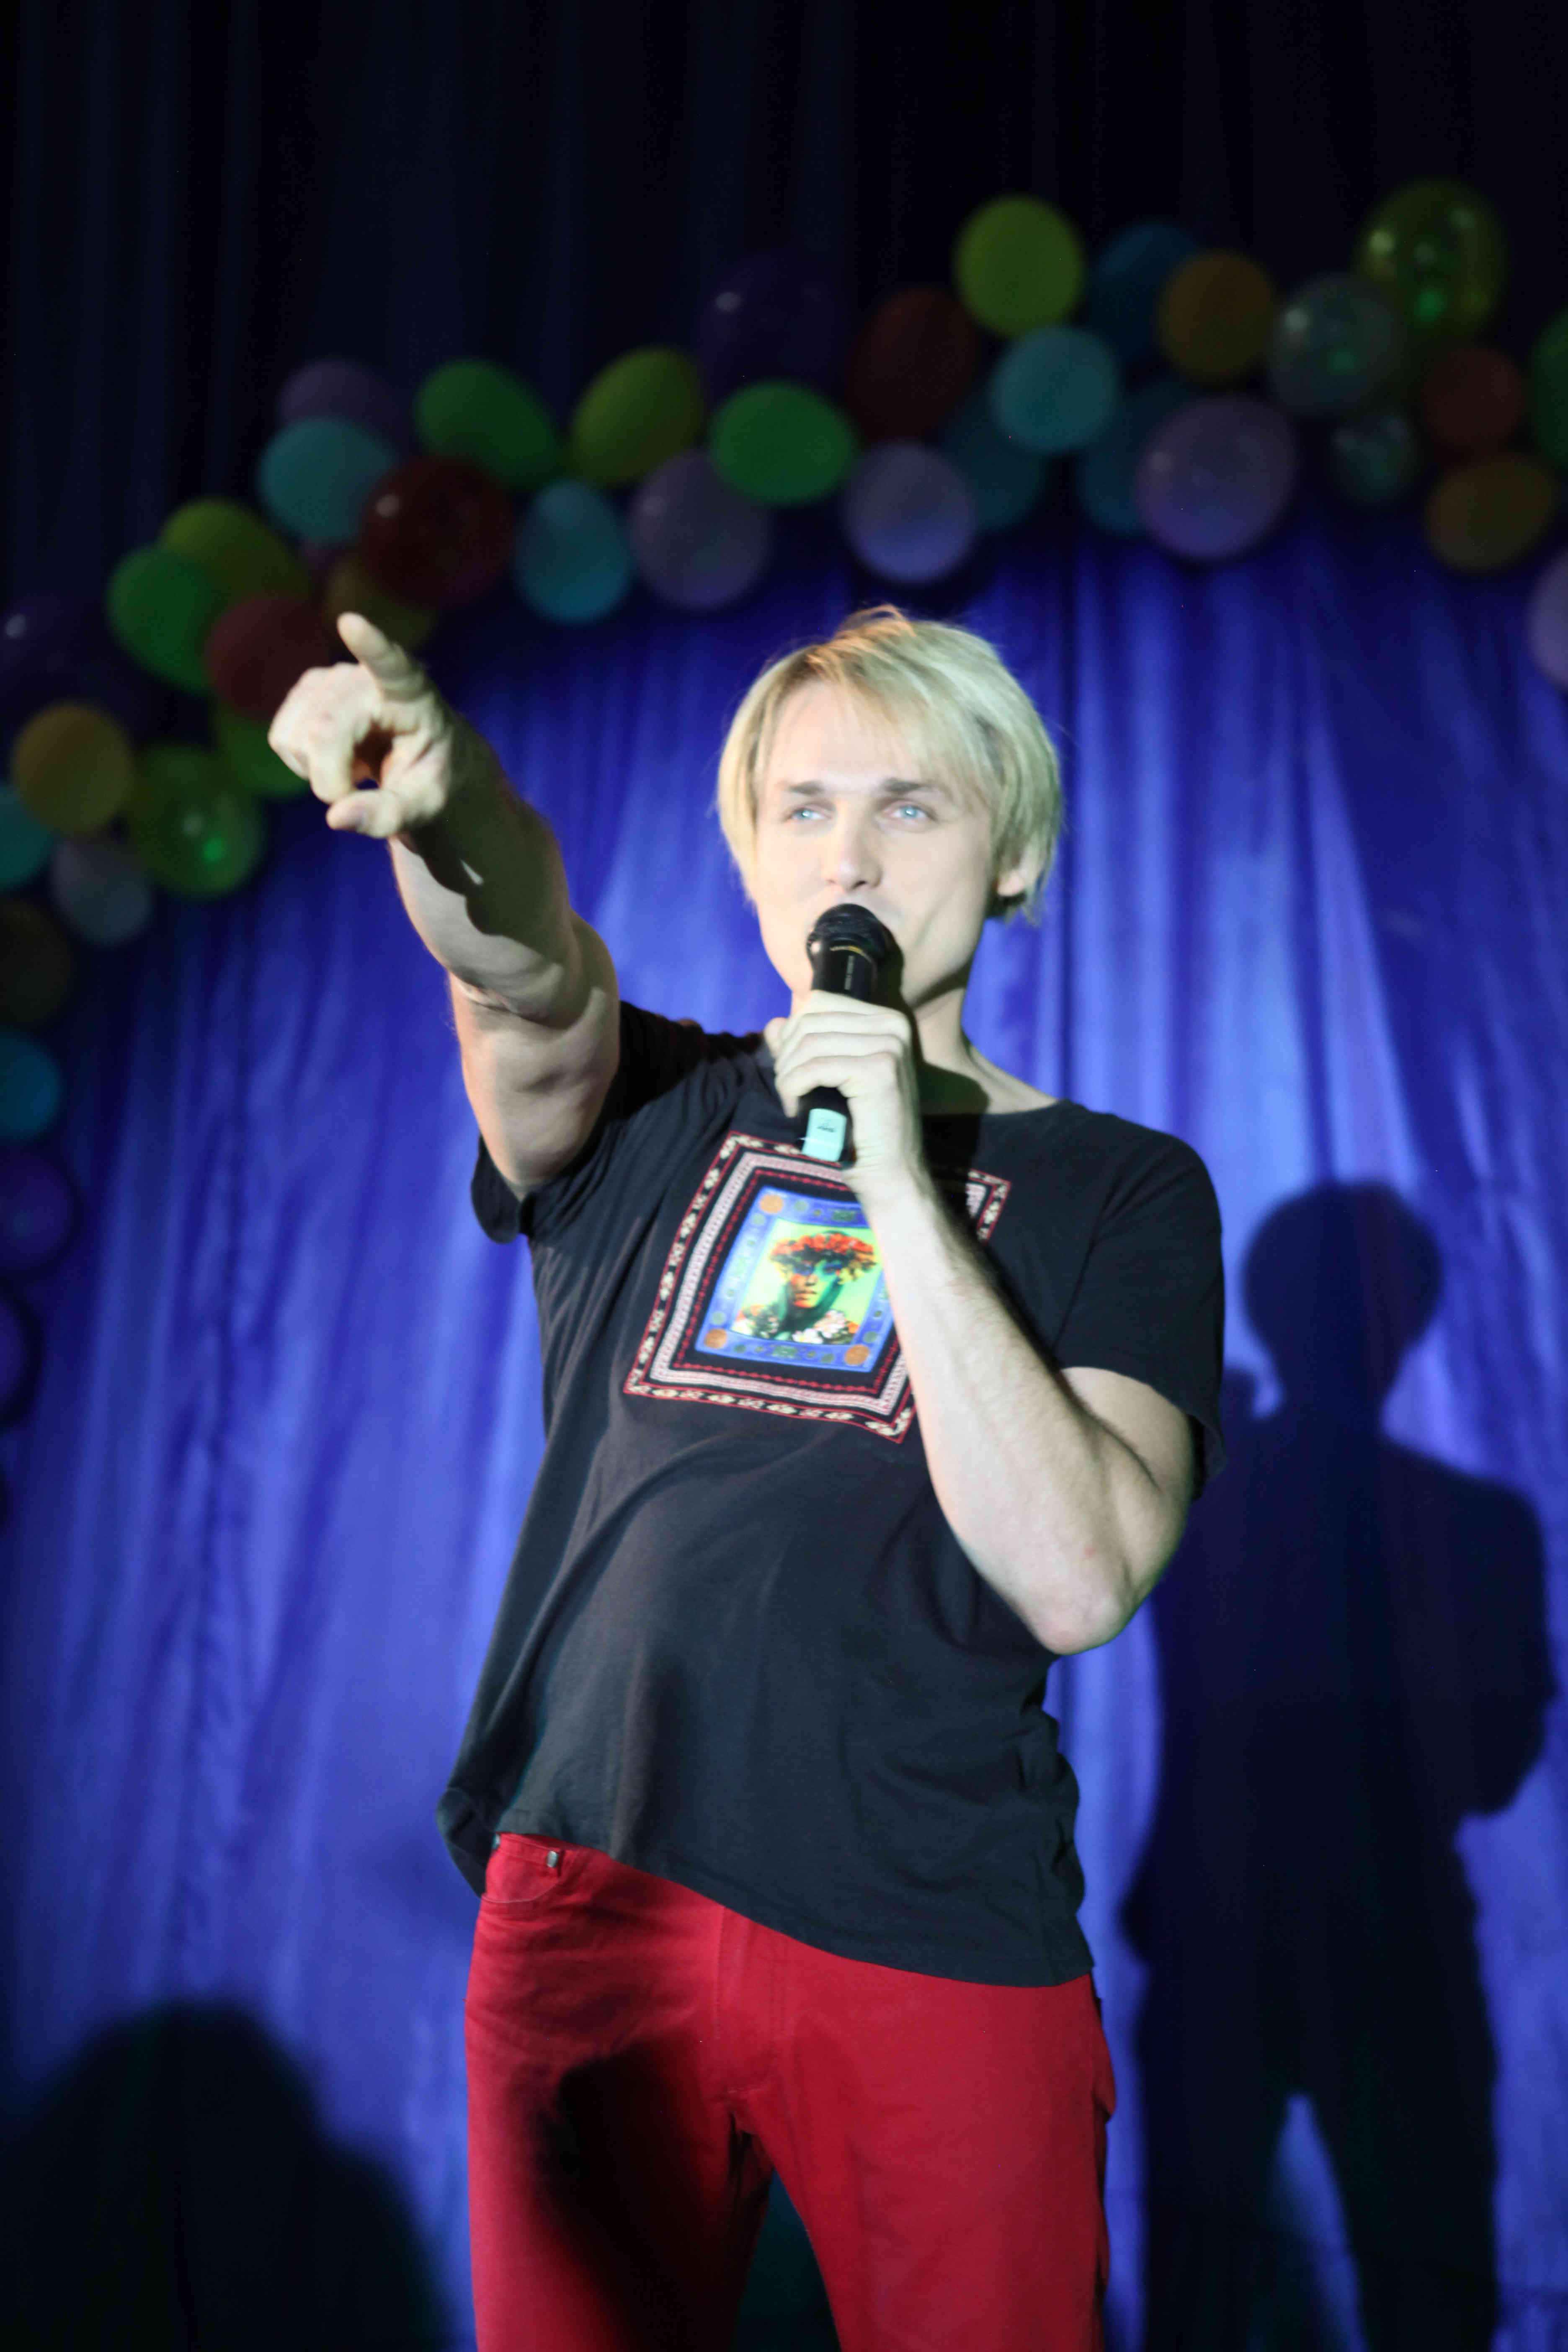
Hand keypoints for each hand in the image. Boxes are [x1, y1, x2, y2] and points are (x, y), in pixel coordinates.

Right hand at [267, 611, 494, 838]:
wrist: (419, 756)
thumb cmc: (430, 775)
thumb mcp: (425, 805)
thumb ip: (388, 816)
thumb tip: (336, 818)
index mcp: (412, 693)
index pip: (392, 665)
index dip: (371, 645)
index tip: (352, 622)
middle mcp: (365, 675)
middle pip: (323, 731)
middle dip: (331, 780)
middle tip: (360, 794)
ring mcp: (330, 678)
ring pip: (295, 738)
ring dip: (318, 771)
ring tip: (357, 766)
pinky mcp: (306, 690)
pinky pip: (281, 739)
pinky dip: (303, 763)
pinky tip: (336, 756)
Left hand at [765, 993, 927, 1205]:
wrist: (889, 1173)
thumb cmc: (859, 1129)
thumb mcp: (828, 1079)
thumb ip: (802, 1048)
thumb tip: (774, 1023)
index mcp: (887, 1020)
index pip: (818, 1002)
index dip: (793, 1034)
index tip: (794, 1069)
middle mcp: (894, 1025)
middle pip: (810, 1021)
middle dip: (787, 1057)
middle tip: (790, 1092)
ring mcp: (890, 1046)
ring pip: (809, 1044)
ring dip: (788, 1075)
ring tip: (793, 1102)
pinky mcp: (879, 1071)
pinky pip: (814, 1067)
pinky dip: (794, 1088)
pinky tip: (796, 1108)